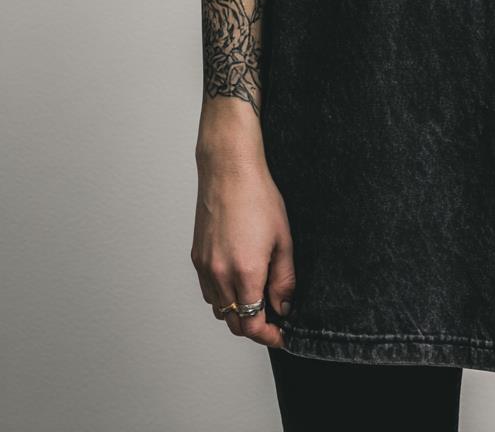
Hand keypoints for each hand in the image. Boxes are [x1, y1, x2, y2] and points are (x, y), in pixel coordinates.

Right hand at [191, 147, 295, 348]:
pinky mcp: (196, 258)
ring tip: (258, 298)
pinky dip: (223, 297)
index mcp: (245, 272)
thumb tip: (284, 306)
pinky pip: (208, 291)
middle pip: (234, 323)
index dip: (268, 336)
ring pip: (219, 309)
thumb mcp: (283, 239)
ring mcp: (205, 267)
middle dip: (255, 327)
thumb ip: (284, 279)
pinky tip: (238, 282)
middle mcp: (220, 275)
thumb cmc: (258, 198)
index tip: (281, 335)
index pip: (252, 324)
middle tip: (274, 320)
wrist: (229, 171)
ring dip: (238, 312)